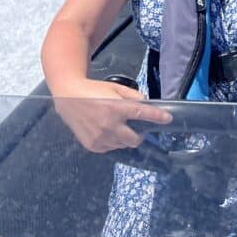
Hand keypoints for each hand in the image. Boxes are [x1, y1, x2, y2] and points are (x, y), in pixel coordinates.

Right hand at [53, 78, 171, 152]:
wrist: (68, 98)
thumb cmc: (94, 90)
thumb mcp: (115, 88)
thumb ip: (133, 96)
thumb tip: (146, 104)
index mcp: (117, 108)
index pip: (142, 114)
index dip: (157, 117)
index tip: (168, 119)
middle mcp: (109, 125)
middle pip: (134, 139)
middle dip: (139, 134)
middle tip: (137, 127)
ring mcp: (100, 138)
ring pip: (122, 145)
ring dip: (125, 137)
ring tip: (117, 126)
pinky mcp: (92, 146)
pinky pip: (110, 148)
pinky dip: (113, 141)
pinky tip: (106, 131)